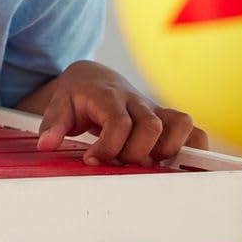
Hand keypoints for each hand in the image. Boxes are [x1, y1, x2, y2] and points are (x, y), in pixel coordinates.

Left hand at [30, 61, 206, 167]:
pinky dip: (191, 148)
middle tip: (116, 162)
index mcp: (108, 96)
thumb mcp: (58, 106)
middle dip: (135, 153)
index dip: (109, 147)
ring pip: (180, 125)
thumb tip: (46, 145)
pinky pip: (194, 131)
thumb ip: (52, 125)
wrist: (93, 77)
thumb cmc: (77, 95)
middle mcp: (137, 101)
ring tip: (143, 162)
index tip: (93, 160)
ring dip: (166, 151)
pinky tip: (170, 163)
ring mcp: (155, 109)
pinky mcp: (168, 119)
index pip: (119, 122)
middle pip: (151, 127)